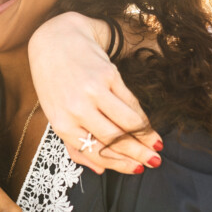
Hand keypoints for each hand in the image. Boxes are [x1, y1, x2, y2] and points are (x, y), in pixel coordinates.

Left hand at [29, 12, 161, 174]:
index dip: (120, 164)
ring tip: (157, 145)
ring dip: (146, 137)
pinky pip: (130, 102)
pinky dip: (141, 116)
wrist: (55, 40)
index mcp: (61, 123)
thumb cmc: (54, 81)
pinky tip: (148, 125)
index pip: (95, 151)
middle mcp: (76, 109)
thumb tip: (100, 170)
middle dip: (138, 154)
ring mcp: (93, 91)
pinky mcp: (108, 75)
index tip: (137, 169)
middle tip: (155, 162)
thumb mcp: (55, 114)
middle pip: (115, 139)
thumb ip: (74, 145)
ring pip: (127, 122)